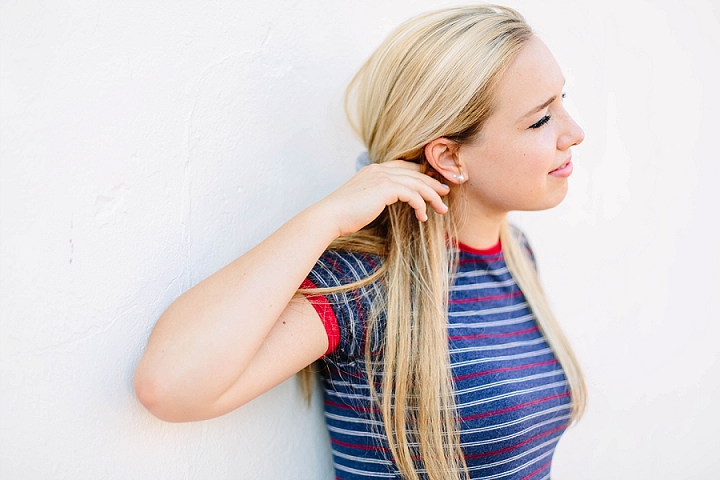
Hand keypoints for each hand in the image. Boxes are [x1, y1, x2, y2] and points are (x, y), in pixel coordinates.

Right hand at [314, 160, 450, 238]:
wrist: (329, 217)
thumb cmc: (343, 215)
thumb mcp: (362, 201)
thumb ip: (375, 196)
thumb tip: (385, 204)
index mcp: (373, 170)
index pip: (403, 167)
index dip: (420, 174)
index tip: (432, 184)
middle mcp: (378, 169)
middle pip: (414, 172)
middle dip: (432, 183)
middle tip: (445, 193)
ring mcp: (382, 176)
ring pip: (417, 183)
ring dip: (432, 196)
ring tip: (442, 209)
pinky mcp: (385, 187)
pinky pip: (412, 194)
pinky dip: (420, 205)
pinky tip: (422, 216)